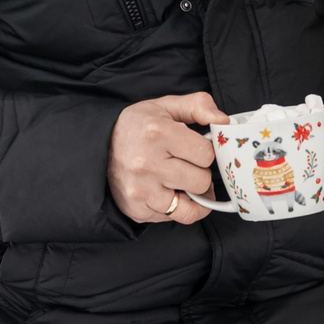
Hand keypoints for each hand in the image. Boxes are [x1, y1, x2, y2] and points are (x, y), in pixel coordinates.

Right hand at [108, 92, 226, 224]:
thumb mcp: (166, 105)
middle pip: (201, 180)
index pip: (206, 154)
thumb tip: (224, 121)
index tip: (194, 147)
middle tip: (187, 164)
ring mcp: (140, 190)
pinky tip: (169, 191)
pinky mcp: (137, 209)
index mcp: (157, 133)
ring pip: (192, 206)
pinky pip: (175, 218)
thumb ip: (198, 105)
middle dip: (199, 172)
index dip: (205, 151)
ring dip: (192, 194)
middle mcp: (147, 163)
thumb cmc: (138, 126)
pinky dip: (178, 207)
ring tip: (184, 182)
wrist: (99, 146)